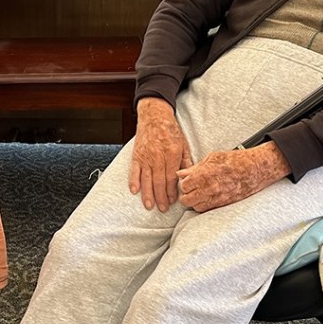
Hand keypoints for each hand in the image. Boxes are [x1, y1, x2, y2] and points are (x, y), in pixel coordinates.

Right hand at [128, 97, 192, 211]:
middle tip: (162, 208)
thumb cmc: (170, 129)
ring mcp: (146, 155)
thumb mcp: (184, 143)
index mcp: (172, 153)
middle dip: (161, 197)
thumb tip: (189, 177)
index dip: (172, 191)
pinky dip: (134, 180)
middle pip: (159, 181)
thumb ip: (186, 160)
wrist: (154, 115)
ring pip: (146, 178)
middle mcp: (158, 155)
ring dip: (148, 194)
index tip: (173, 201)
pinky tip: (134, 191)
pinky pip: (134, 170)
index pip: (172, 177)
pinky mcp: (137, 154)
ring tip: (149, 205)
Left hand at [176, 142, 290, 212]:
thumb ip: (195, 168)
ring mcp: (218, 198)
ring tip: (199, 193)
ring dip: (194, 201)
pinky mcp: (224, 204)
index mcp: (205, 174)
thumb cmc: (235, 160)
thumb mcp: (212, 158)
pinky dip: (204, 205)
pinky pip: (208, 209)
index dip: (184, 183)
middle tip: (190, 188)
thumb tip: (180, 173)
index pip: (184, 186)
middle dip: (186, 194)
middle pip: (186, 200)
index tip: (187, 180)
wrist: (255, 169)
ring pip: (196, 207)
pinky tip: (207, 197)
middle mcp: (210, 188)